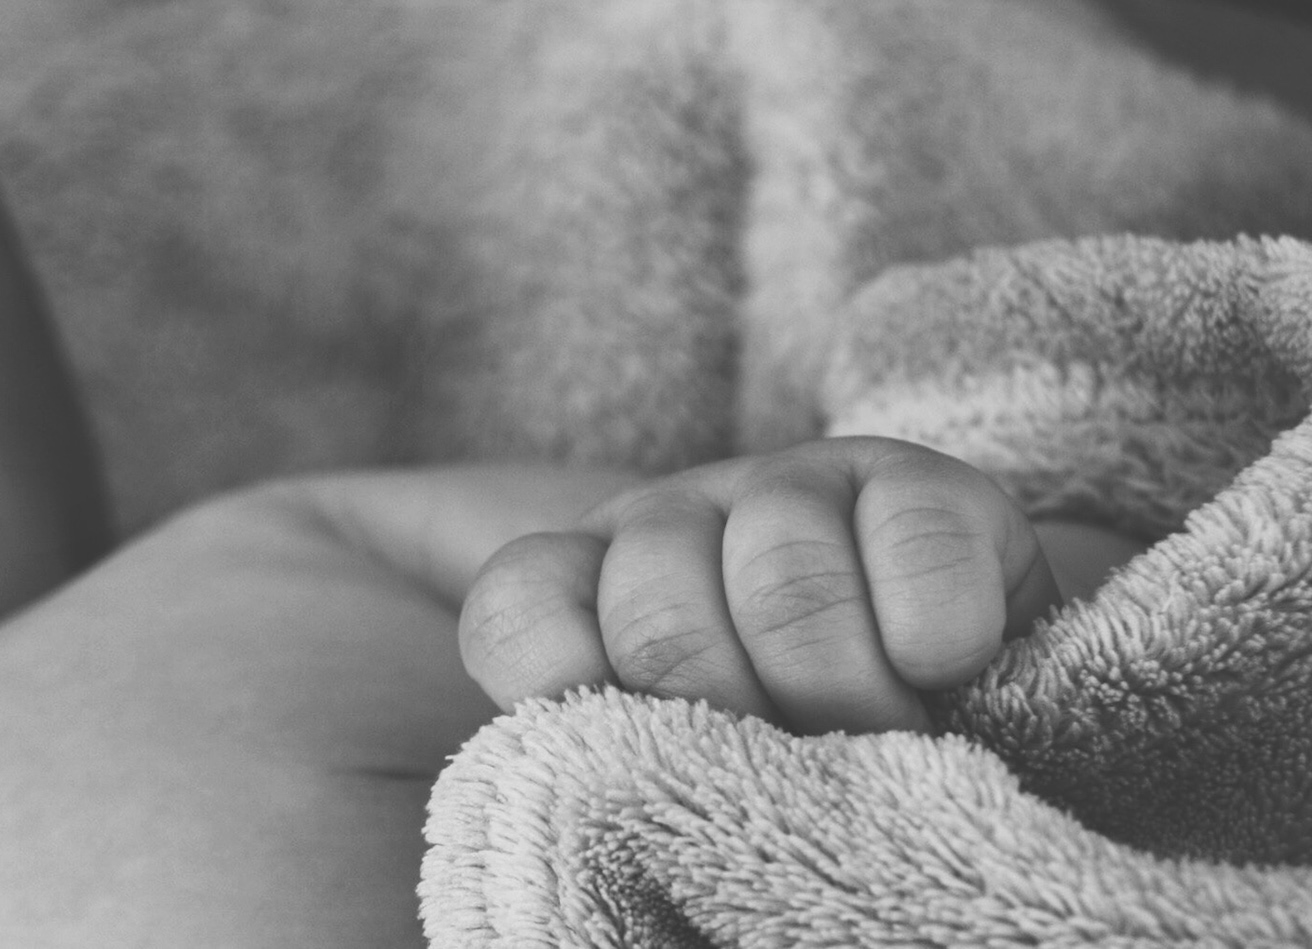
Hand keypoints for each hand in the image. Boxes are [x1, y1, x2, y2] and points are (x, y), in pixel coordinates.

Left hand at [457, 437, 1064, 734]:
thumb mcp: (661, 771)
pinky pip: (916, 543)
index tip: (638, 761)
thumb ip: (600, 764)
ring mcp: (790, 487)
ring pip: (783, 580)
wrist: (944, 695)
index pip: (517, 616)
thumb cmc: (775, 760)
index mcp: (585, 588)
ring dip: (844, 692)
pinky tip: (942, 669)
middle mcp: (671, 523)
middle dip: (737, 724)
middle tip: (792, 774)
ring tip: (881, 739)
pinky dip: (933, 631)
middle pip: (659, 618)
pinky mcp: (918, 483)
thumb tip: (585, 813)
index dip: (570, 692)